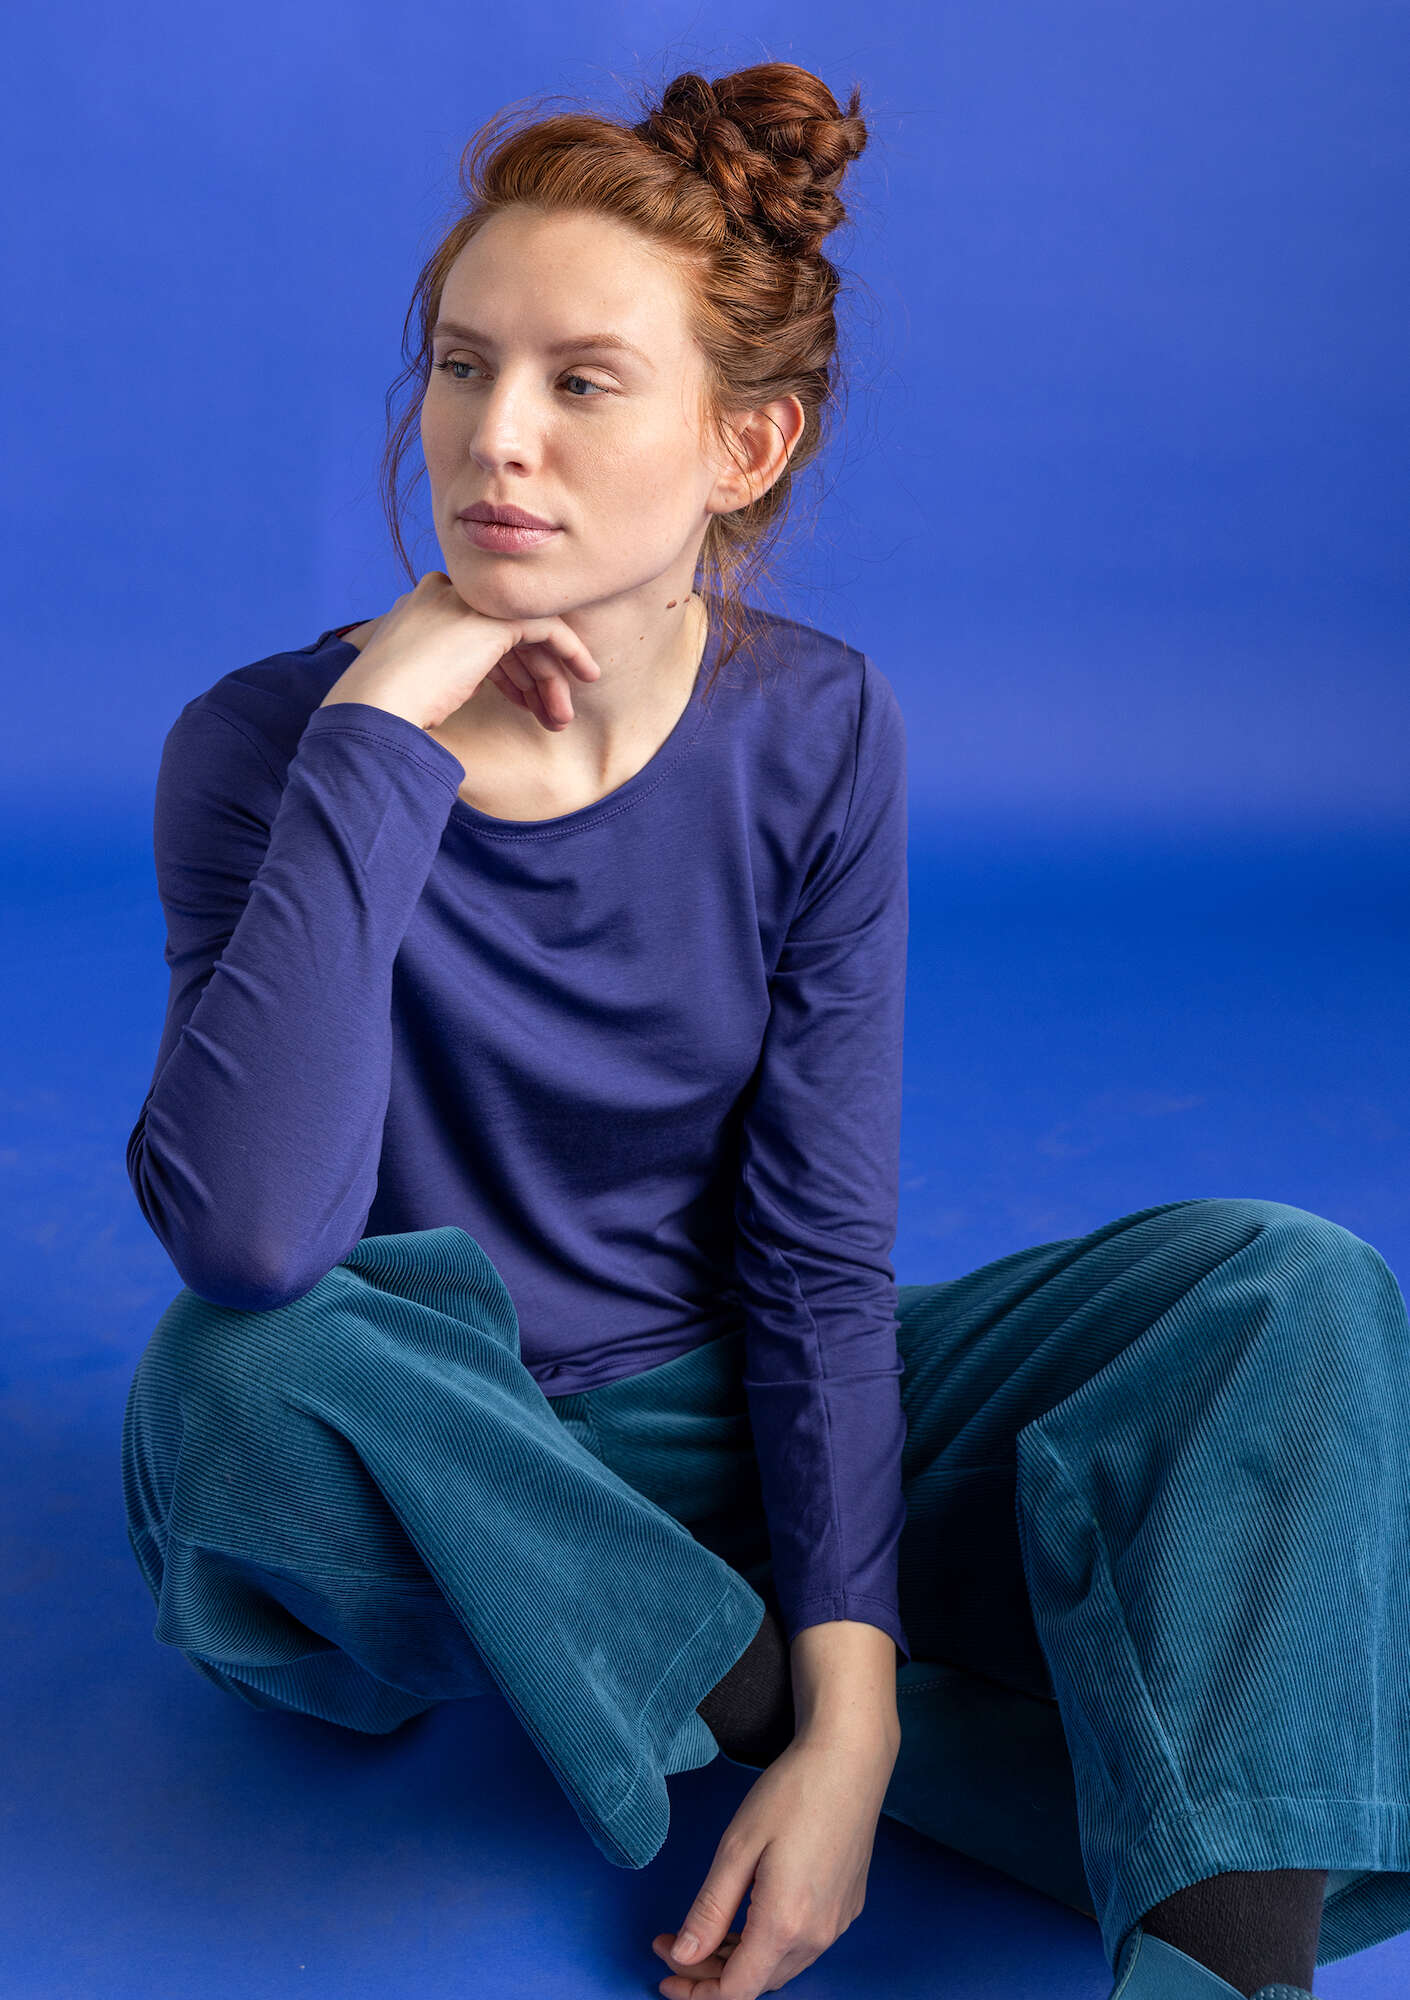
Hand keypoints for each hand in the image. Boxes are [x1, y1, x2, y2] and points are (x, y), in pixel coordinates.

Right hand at [318, 572, 600, 733]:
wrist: (377, 703)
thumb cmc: (390, 706)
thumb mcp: (418, 677)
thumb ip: (445, 667)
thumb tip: (463, 683)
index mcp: (423, 603)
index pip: (479, 630)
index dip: (506, 669)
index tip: (519, 701)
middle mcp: (447, 592)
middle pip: (506, 633)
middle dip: (533, 676)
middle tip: (550, 715)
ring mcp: (472, 602)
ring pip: (529, 634)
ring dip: (551, 679)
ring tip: (561, 719)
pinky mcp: (496, 619)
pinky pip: (549, 628)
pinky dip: (571, 652)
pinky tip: (586, 677)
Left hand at [651, 1724, 898, 1998]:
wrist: (850, 1759)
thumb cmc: (793, 1792)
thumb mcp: (738, 1847)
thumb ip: (710, 1910)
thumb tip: (683, 1955)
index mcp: (785, 1924)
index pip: (735, 1991)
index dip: (696, 1991)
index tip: (665, 1972)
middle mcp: (817, 1936)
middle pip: (756, 1981)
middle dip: (710, 1971)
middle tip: (674, 1942)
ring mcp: (836, 1924)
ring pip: (779, 1966)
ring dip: (739, 1959)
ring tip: (707, 1929)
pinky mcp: (846, 1907)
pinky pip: (802, 1945)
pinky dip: (768, 1943)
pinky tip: (749, 1914)